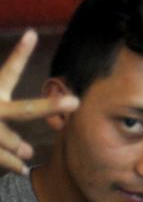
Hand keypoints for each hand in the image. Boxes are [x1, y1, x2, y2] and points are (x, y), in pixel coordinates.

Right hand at [0, 30, 79, 173]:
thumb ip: (10, 90)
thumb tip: (29, 85)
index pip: (10, 71)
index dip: (20, 53)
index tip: (32, 34)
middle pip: (22, 109)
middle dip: (48, 108)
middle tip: (75, 102)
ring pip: (5, 138)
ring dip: (18, 145)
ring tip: (29, 152)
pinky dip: (10, 163)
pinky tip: (23, 168)